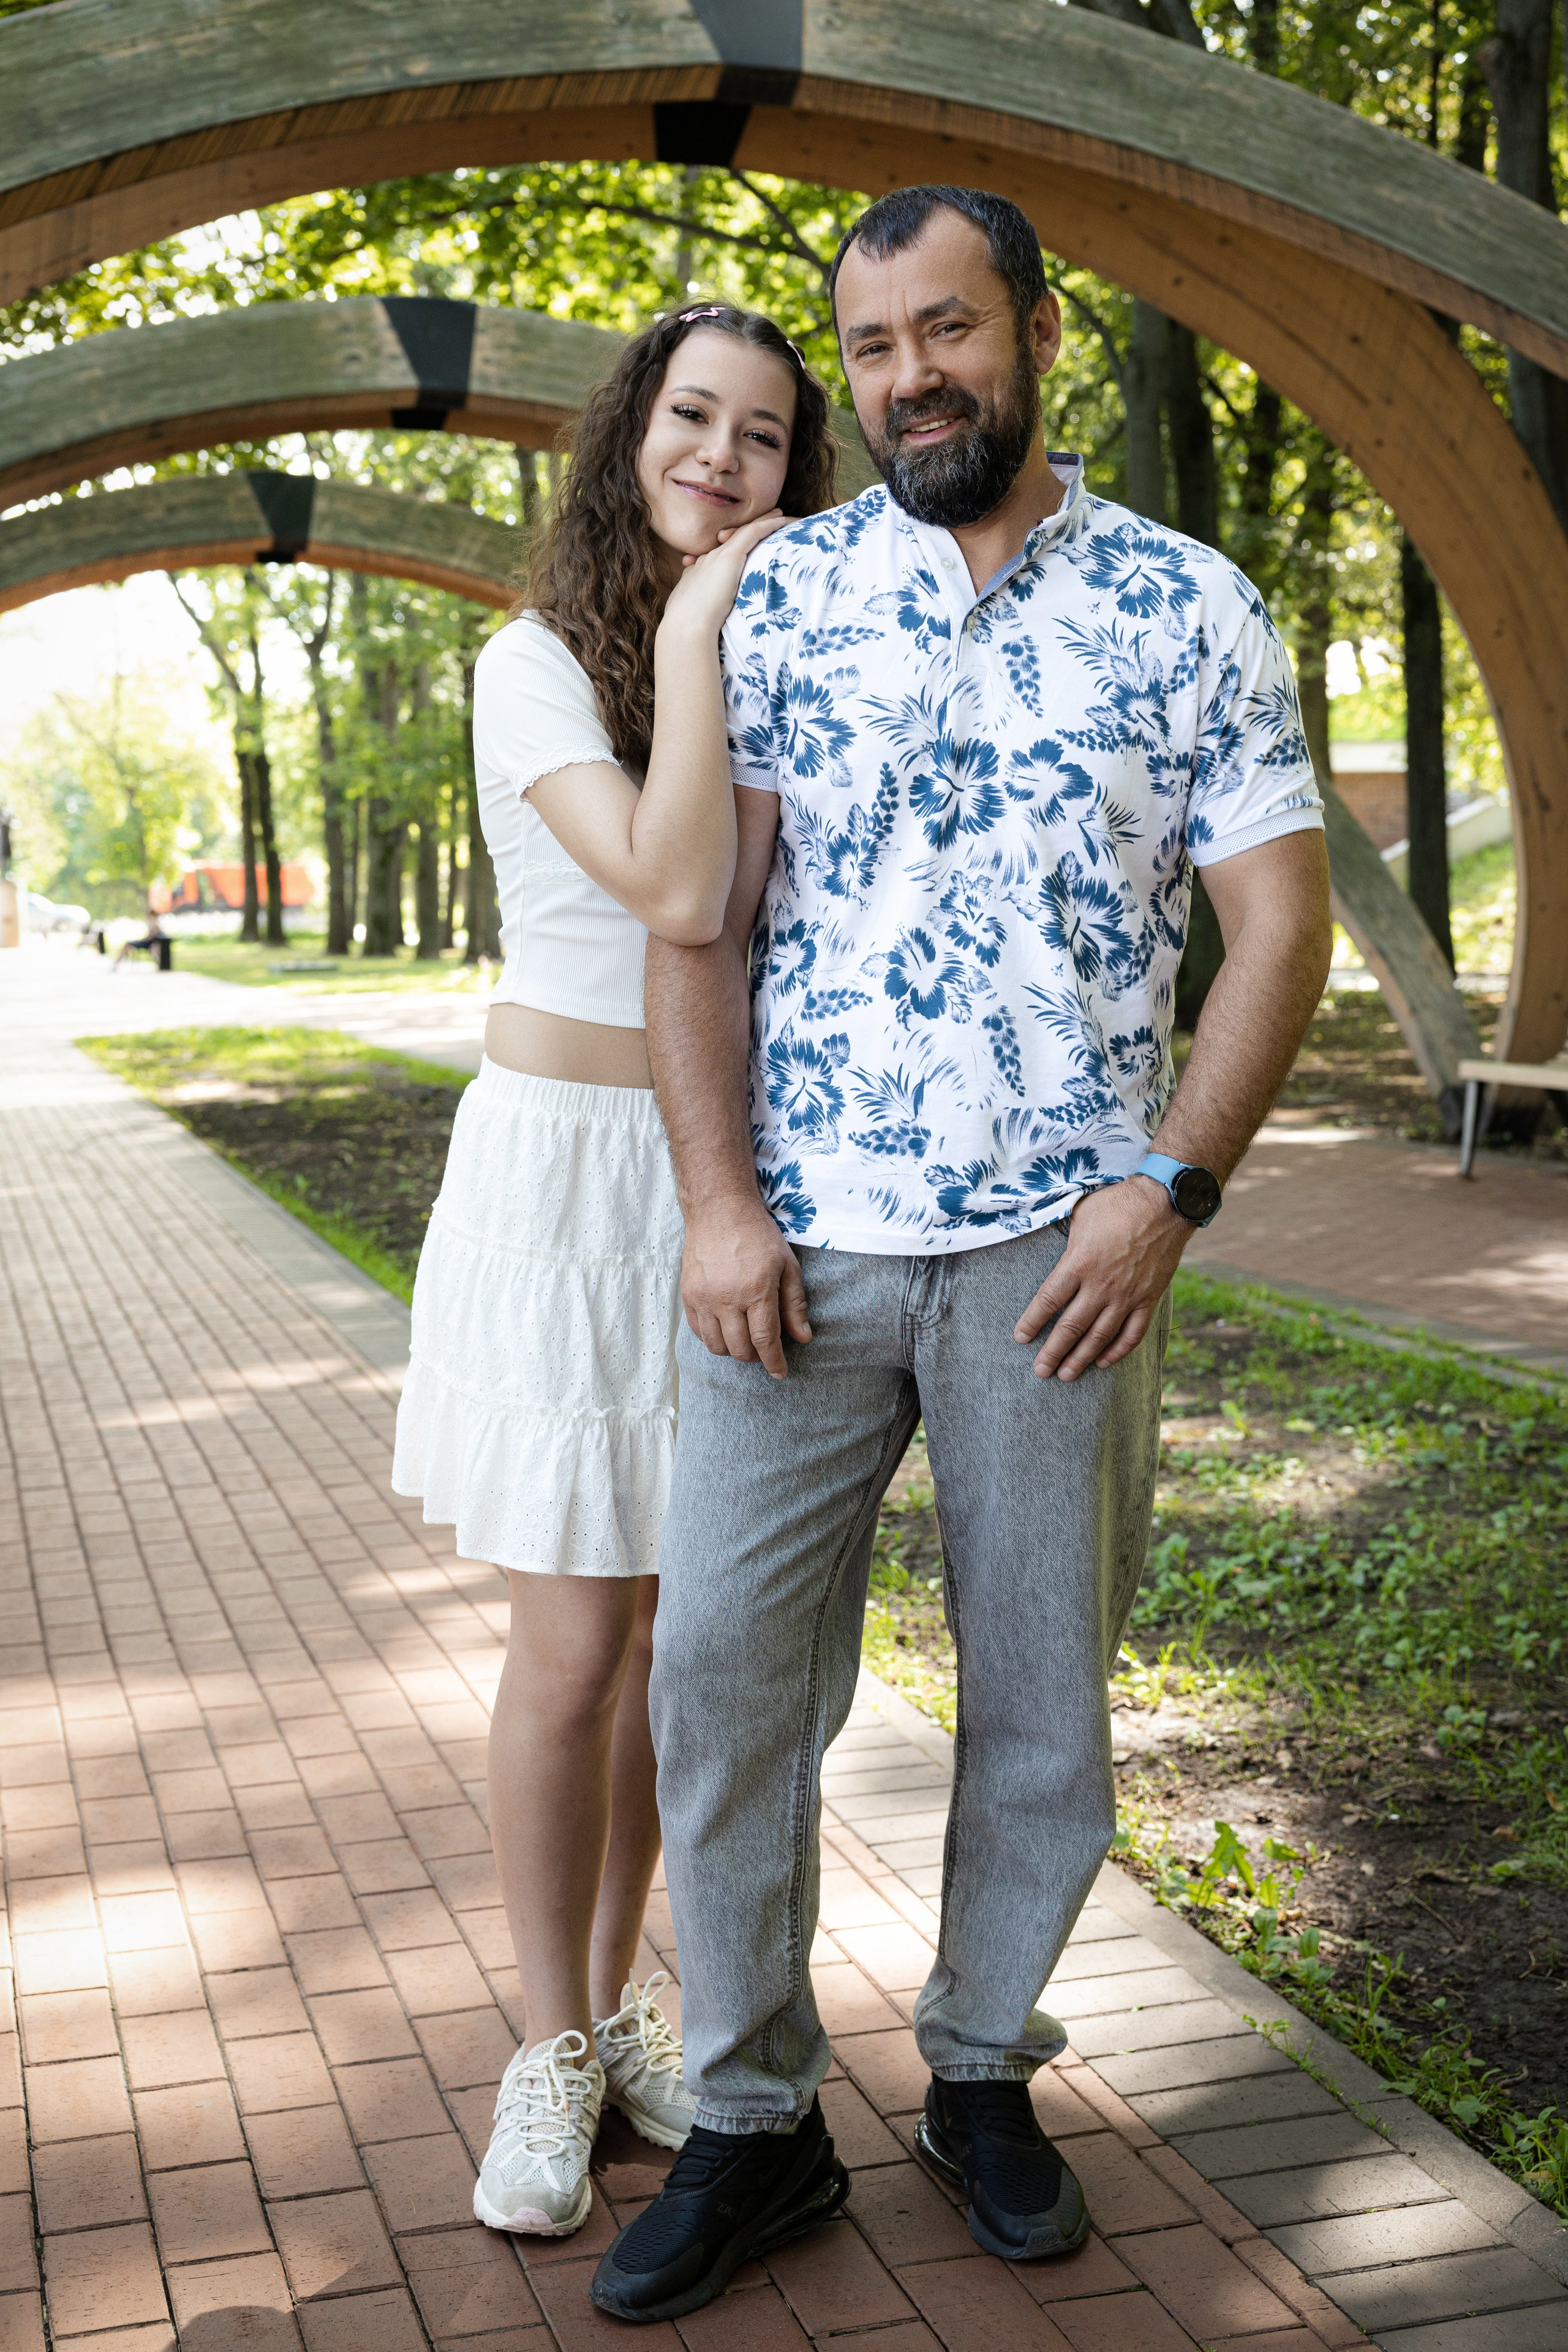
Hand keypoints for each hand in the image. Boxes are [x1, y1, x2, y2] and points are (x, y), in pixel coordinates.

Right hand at [659, 511, 785, 639]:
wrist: (685, 626)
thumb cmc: (688, 626)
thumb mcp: (694, 611)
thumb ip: (701, 606)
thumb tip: (707, 613)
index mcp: (699, 571)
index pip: (719, 552)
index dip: (732, 544)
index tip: (741, 540)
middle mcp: (708, 559)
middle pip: (733, 537)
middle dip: (748, 527)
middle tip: (766, 517)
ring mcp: (718, 556)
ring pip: (744, 531)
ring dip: (762, 520)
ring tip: (777, 514)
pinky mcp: (730, 557)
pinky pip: (752, 533)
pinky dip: (767, 525)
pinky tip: (781, 520)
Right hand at [680, 1196, 811, 1379]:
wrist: (719, 1210)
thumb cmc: (758, 1236)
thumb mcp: (787, 1265)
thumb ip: (795, 1304)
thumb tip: (803, 1338)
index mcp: (756, 1290)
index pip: (764, 1340)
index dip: (774, 1362)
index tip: (780, 1373)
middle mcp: (727, 1297)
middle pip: (739, 1349)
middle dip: (755, 1357)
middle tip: (764, 1350)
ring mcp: (703, 1297)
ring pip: (716, 1346)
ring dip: (733, 1351)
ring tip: (745, 1340)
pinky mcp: (688, 1295)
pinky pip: (698, 1332)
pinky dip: (713, 1338)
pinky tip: (725, 1329)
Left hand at [1015, 1178, 1189, 1380]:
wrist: (1166, 1203)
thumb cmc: (1118, 1204)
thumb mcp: (1081, 1216)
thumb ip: (1068, 1245)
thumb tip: (1056, 1260)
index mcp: (1079, 1262)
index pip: (1048, 1300)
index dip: (1032, 1322)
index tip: (1021, 1338)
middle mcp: (1101, 1284)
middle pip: (1071, 1326)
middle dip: (1053, 1352)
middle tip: (1041, 1371)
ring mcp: (1127, 1295)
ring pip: (1100, 1336)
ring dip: (1081, 1358)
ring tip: (1066, 1375)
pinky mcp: (1149, 1299)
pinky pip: (1132, 1333)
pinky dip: (1118, 1351)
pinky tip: (1103, 1361)